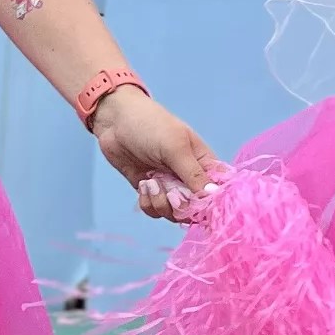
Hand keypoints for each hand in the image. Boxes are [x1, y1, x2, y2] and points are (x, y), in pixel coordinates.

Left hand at [91, 88, 221, 222]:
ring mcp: (170, 186)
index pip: (219, 191)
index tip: (198, 204)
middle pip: (196, 208)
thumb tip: (213, 197)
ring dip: (162, 204)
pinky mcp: (151, 191)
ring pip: (175, 213)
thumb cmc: (151, 125)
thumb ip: (194, 174)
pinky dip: (148, 204)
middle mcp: (190, 178)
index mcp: (204, 164)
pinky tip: (143, 185)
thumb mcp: (175, 147)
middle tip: (169, 192)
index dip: (212, 203)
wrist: (115, 121)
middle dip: (181, 206)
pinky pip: (156, 210)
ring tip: (151, 184)